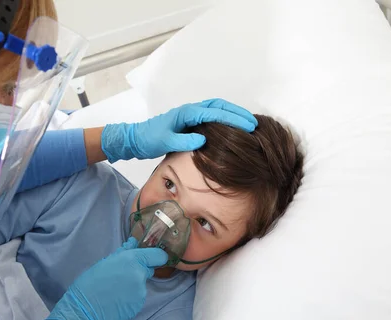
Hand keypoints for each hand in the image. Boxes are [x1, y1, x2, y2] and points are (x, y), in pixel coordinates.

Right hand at [42, 238, 166, 319]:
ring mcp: (141, 292)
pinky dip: (130, 297)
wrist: (85, 309)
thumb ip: (123, 252)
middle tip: (122, 276)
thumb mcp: (105, 262)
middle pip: (148, 270)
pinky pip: (137, 297)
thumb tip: (133, 243)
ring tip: (115, 290)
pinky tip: (117, 299)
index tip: (151, 259)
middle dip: (139, 271)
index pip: (159, 256)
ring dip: (133, 285)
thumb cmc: (91, 282)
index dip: (156, 257)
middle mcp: (140, 275)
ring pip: (141, 285)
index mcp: (132, 260)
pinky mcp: (138, 306)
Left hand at [100, 98, 257, 161]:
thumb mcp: (165, 142)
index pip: (215, 113)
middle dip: (237, 112)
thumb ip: (184, 141)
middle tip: (253, 123)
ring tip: (248, 123)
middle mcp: (191, 110)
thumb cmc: (150, 139)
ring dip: (232, 113)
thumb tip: (204, 140)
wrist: (137, 139)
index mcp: (187, 113)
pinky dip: (224, 117)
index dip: (233, 119)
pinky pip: (212, 115)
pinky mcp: (190, 121)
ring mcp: (191, 115)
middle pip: (219, 105)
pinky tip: (232, 127)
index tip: (248, 126)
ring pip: (217, 108)